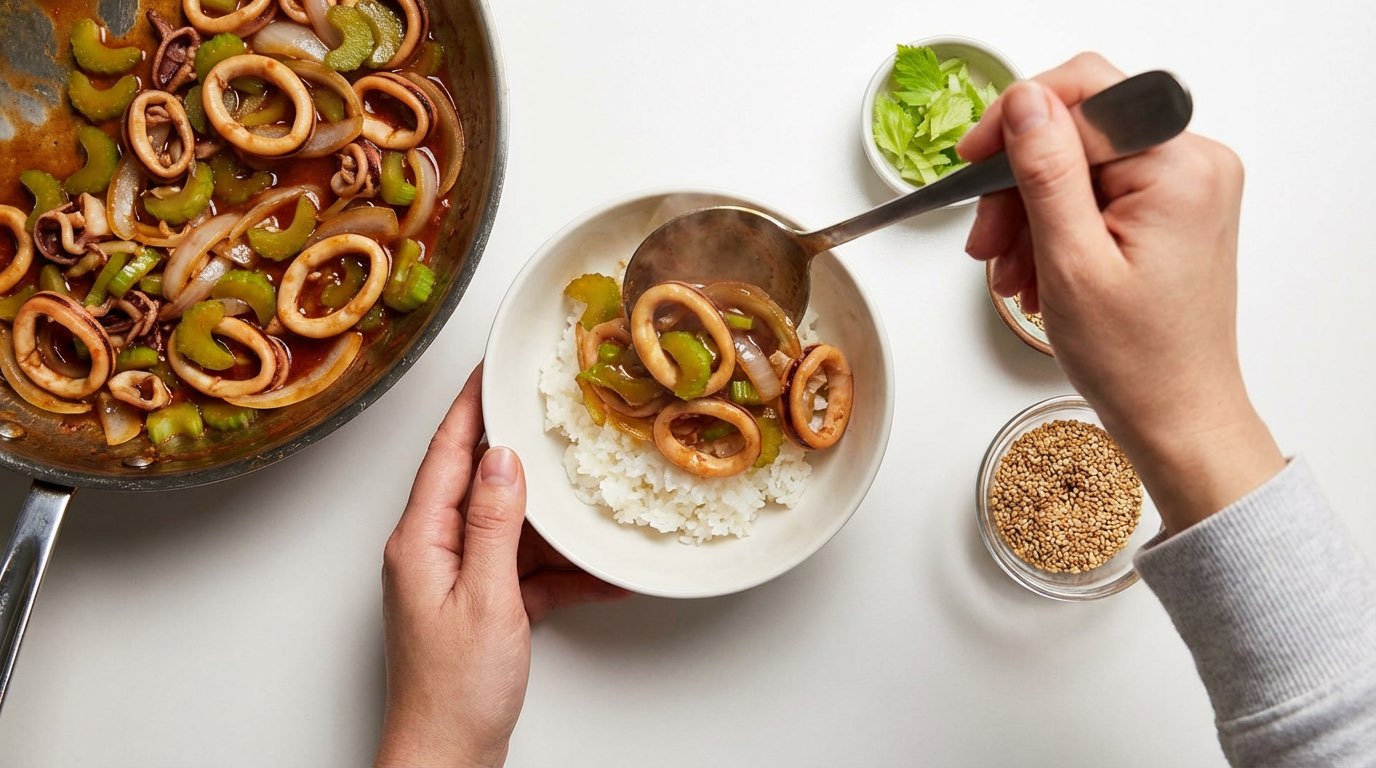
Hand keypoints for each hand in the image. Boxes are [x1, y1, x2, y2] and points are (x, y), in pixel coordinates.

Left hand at [375, 366, 628, 767]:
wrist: (446, 759)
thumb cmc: (454, 692)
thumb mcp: (488, 598)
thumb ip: (495, 524)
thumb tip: (503, 459)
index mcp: (419, 540)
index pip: (446, 452)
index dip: (471, 404)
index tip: (493, 367)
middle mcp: (430, 552)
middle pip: (478, 483)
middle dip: (520, 452)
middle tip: (554, 412)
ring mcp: (455, 580)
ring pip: (508, 528)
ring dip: (552, 522)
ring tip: (592, 498)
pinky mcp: (479, 607)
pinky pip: (523, 571)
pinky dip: (560, 572)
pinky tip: (602, 574)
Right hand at [958, 54, 1284, 531]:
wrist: (1177, 416)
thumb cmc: (1137, 360)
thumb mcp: (1071, 261)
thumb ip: (1046, 171)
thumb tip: (1024, 102)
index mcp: (1180, 167)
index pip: (1085, 92)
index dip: (1016, 121)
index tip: (971, 160)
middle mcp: (1194, 163)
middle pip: (1077, 132)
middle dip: (1019, 184)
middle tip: (986, 242)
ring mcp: (1185, 187)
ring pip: (1078, 166)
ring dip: (1030, 215)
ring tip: (1010, 275)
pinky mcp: (1171, 210)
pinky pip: (1096, 194)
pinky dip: (1055, 228)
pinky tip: (1036, 275)